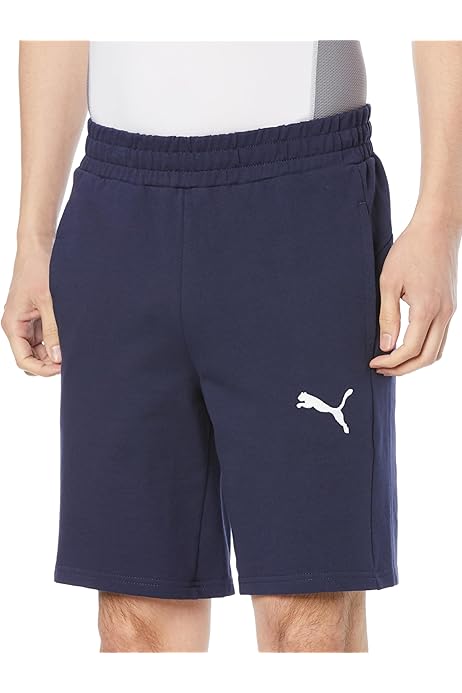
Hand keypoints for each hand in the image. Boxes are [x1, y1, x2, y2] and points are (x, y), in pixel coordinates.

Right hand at [2, 240, 61, 376]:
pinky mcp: (37, 318)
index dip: (43, 369)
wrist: (37, 248)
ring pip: (39, 350)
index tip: (63, 367)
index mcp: (13, 325)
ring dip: (54, 352)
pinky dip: (56, 341)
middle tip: (72, 357)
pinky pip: (45, 338)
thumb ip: (52, 330)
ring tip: (72, 346)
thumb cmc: (37, 269)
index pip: (24, 360)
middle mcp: (18, 327)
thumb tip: (58, 357)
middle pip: (32, 359)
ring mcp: (27, 324)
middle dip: (49, 362)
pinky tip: (70, 337)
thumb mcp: (48, 301)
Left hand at [369, 211, 459, 375]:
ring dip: (416, 361)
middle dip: (404, 368)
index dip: (391, 362)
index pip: (411, 350)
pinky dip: (426, 348)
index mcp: (427, 309)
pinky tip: (408, 345)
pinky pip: (441, 337)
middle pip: (428, 357)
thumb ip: (388, 316)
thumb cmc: (410, 250)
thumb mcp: (389, 282)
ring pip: (438, 350)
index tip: (374, 362)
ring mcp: (450, 310)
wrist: (437, 228)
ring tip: (393, 361)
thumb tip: (386, 346)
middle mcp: (444, 313)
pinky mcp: (450, 305)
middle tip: (381, 368)